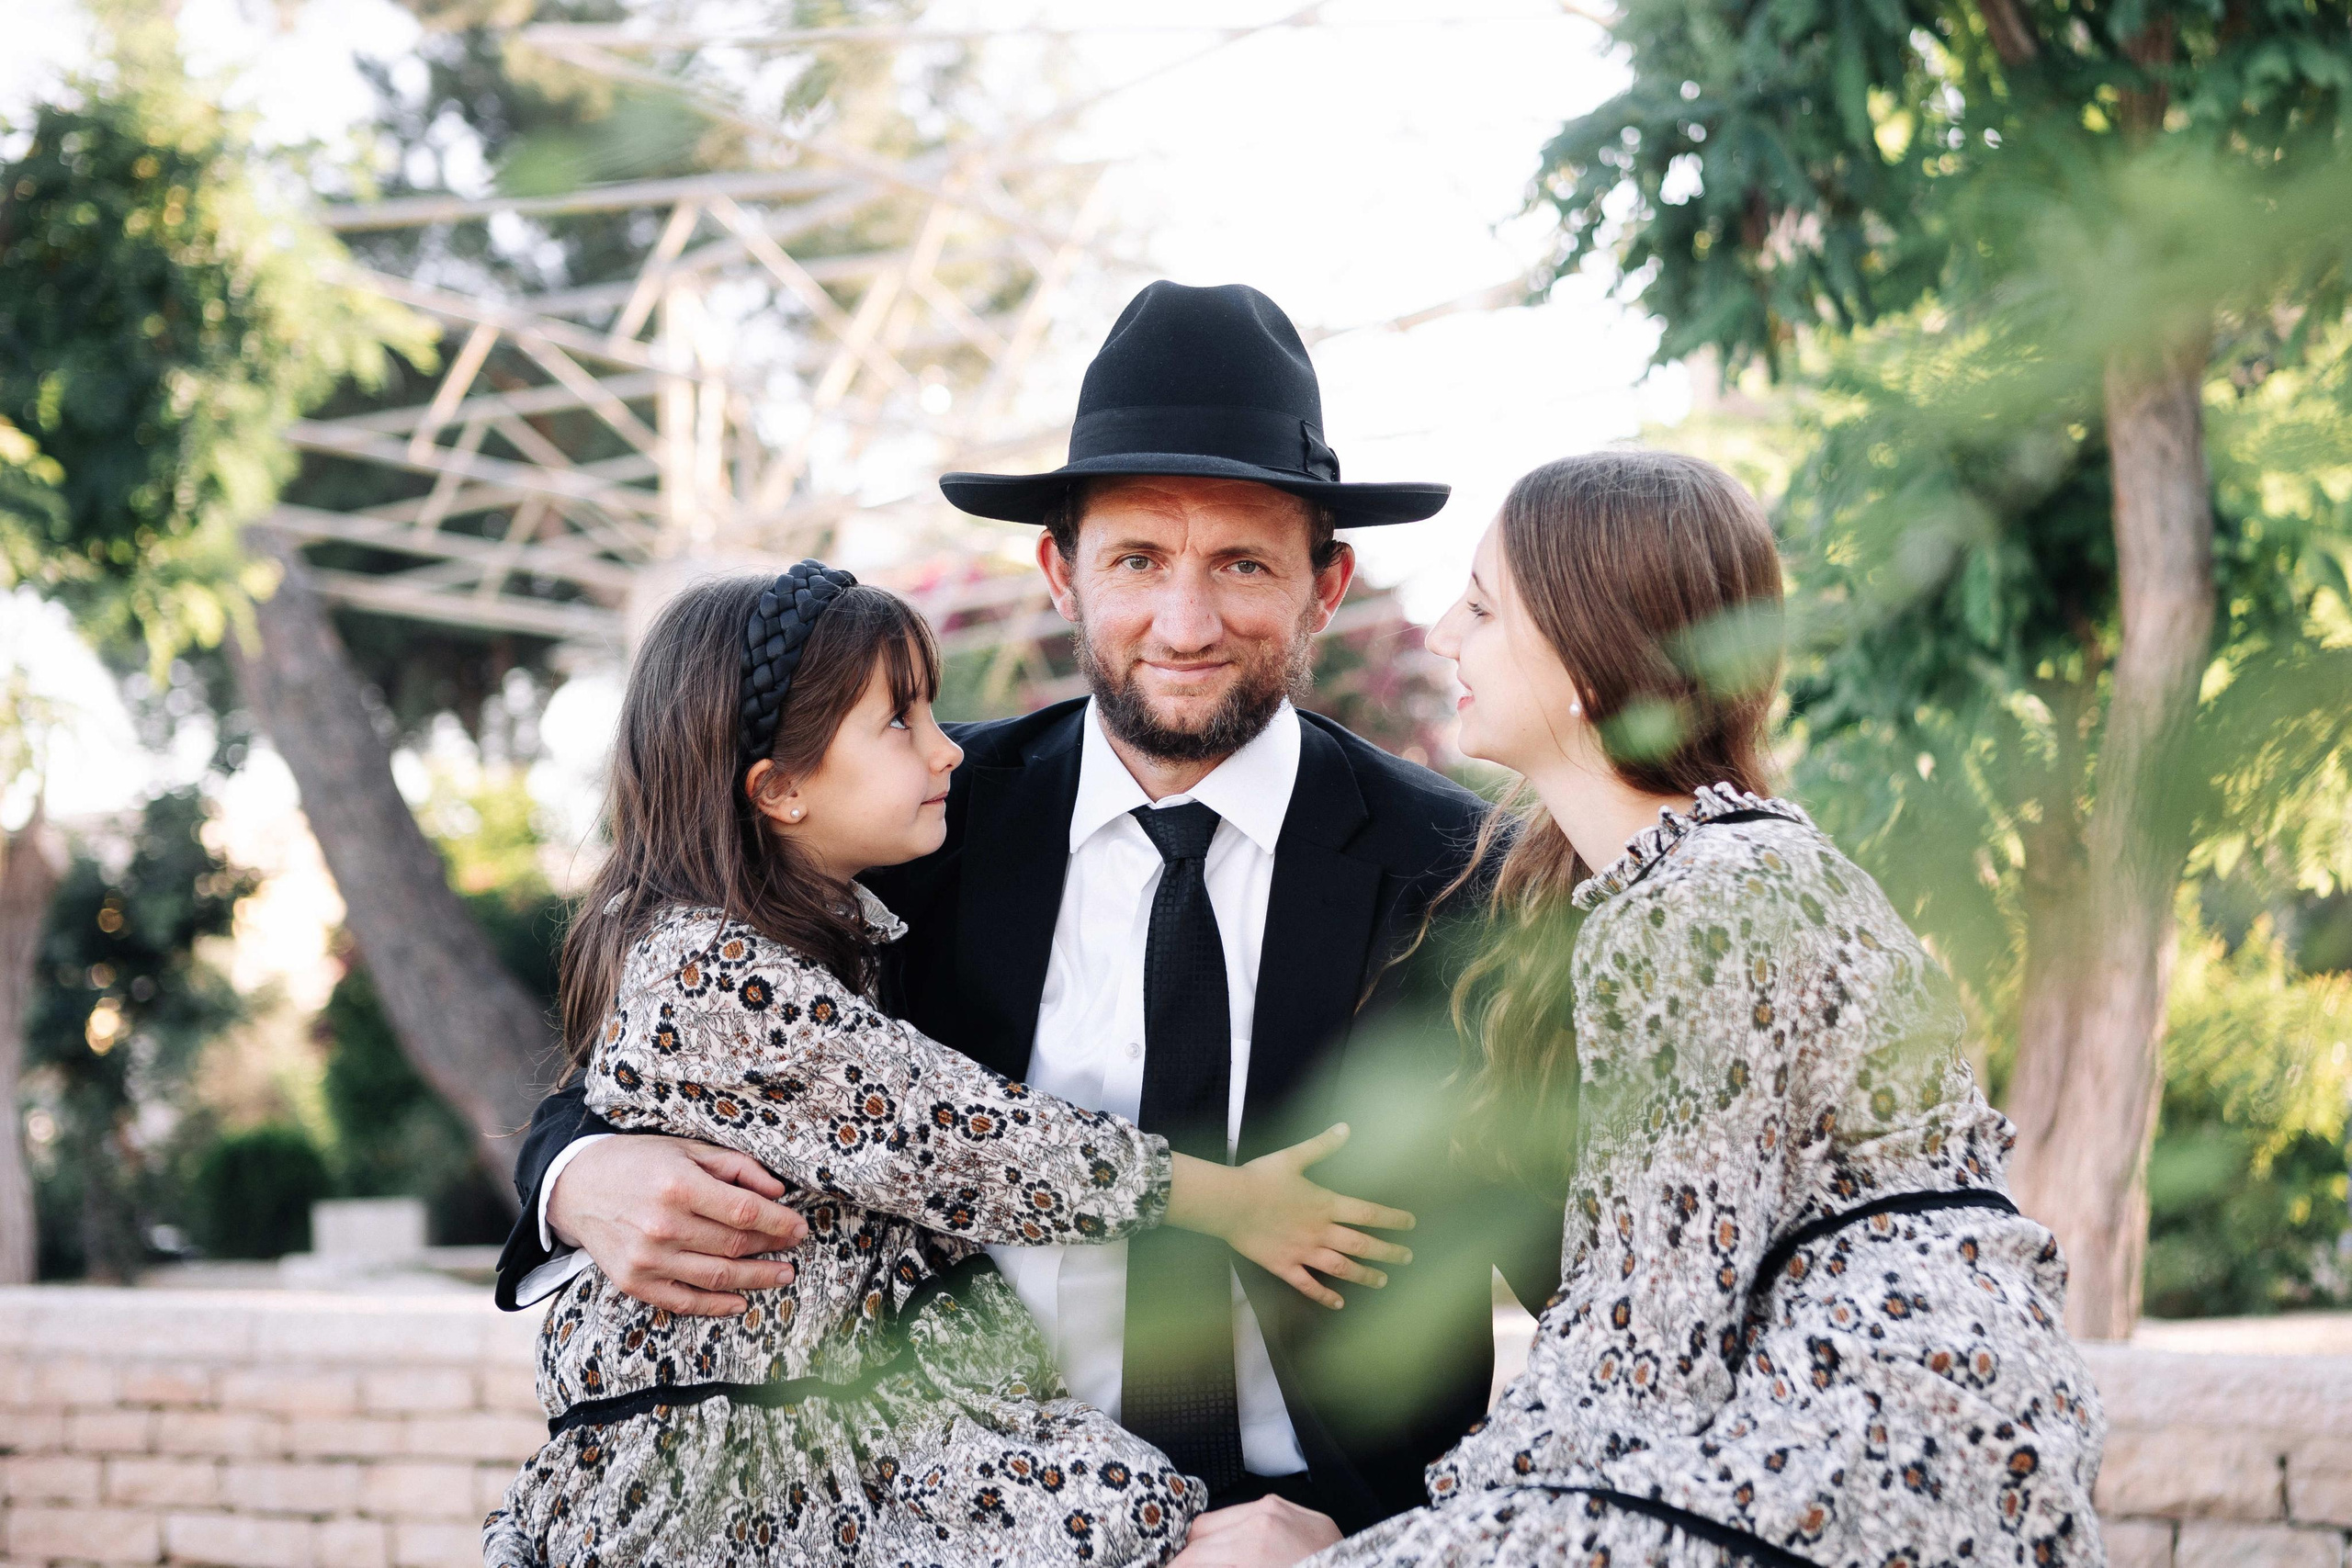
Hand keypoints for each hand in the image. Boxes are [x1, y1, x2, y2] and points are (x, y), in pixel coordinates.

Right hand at [546, 1134, 808, 1315]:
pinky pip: (684, 1301)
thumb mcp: (688, 1149)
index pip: (745, 1212)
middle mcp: (663, 1226)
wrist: (577, 1187)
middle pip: (735, 1246)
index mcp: (679, 1186)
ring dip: (756, 1279)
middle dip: (773, 1248)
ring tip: (782, 1275)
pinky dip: (716, 1305)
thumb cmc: (639, 1162)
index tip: (801, 1227)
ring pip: (717, 1277)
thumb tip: (778, 1191)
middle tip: (795, 1248)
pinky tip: (740, 1300)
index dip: (779, 1223)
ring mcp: (648, 1259)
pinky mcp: (634, 1282)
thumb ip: (736, 1167)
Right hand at [1169, 1124, 1414, 1309]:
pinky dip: (1324, 1296)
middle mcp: (1320, 1231)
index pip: (1367, 1213)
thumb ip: (1322, 1145)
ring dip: (1364, 1275)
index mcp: (1325, 1204)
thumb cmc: (1260, 1177)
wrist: (1229, 1202)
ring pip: (1341, 1268)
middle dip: (1388, 1252)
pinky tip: (1338, 1303)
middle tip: (1407, 1258)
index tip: (1410, 1223)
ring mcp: (1303, 1252)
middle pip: (1361, 1244)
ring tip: (1382, 1281)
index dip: (1391, 1219)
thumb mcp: (1293, 1157)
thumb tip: (1345, 1128)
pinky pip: (1308, 1285)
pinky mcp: (1284, 1266)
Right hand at [1170, 1498, 1341, 1567]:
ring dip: (1211, 1543)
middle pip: (1201, 1531)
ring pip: (1222, 1519)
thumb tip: (1193, 1564)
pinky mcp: (1292, 1508)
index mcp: (1254, 1546)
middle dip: (1188, 1556)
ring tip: (1210, 1563)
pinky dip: (1237, 1534)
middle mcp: (1263, 1516)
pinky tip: (1239, 1555)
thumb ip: (1221, 1567)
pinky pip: (1249, 1515)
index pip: (1193, 1556)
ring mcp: (1279, 1508)